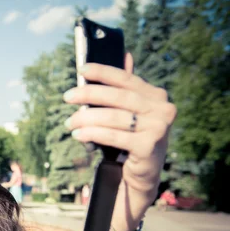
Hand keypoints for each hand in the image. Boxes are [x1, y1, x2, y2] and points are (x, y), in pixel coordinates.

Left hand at [63, 53, 176, 199]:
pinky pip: (114, 136)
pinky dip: (92, 134)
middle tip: (67, 97)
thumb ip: (126, 89)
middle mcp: (162, 109)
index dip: (103, 71)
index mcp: (156, 96)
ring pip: (113, 117)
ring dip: (86, 119)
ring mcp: (158, 128)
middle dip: (88, 94)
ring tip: (69, 122)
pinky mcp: (149, 146)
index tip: (81, 69)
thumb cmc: (131, 141)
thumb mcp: (130, 114)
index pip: (126, 79)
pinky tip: (78, 135)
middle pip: (118, 97)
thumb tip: (125, 54)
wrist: (140, 176)